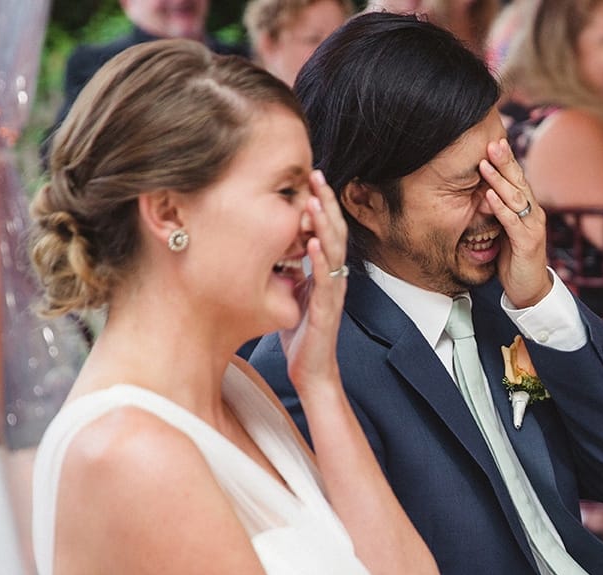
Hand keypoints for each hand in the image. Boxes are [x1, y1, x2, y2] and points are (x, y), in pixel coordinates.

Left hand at [282, 170, 348, 394]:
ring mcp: (332, 294)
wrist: (312, 373)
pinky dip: (319, 261)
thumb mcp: (289, 295)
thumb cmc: (300, 337)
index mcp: (324, 272)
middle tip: (316, 174)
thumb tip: (267, 246)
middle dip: (326, 202)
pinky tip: (312, 243)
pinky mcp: (326, 311)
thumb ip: (286, 271)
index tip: (310, 177)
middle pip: (334, 232)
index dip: (320, 204)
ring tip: (314, 200)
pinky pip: (325, 281)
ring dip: (325, 225)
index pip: (326, 230)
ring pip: (333, 252)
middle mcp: (333, 278)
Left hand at [479, 137, 549, 308]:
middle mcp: (533, 213)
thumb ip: (498, 212)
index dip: (506, 160)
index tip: (493, 141)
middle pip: (519, 181)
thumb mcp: (504, 230)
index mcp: (527, 208)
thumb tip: (482, 192)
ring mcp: (532, 227)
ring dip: (499, 180)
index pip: (517, 179)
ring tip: (485, 163)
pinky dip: (500, 207)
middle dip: (505, 161)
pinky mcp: (527, 243)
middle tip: (493, 141)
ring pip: (516, 197)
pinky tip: (488, 195)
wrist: (529, 290)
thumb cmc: (514, 259)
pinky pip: (512, 221)